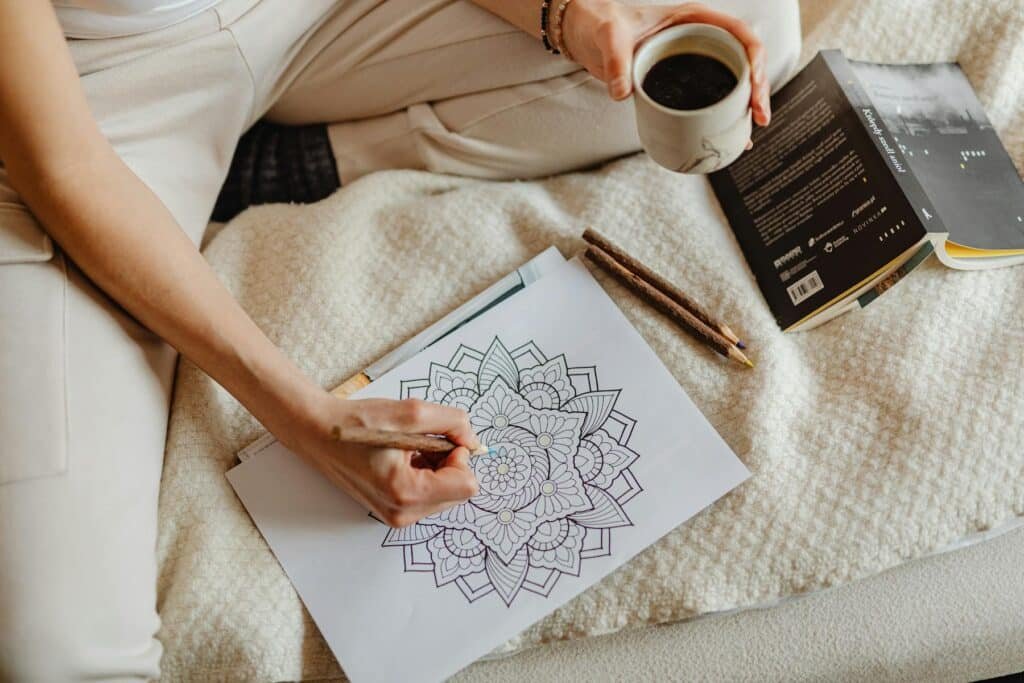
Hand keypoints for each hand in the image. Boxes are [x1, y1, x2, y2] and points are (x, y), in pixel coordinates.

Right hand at [283, 394, 481, 527]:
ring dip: (436, 467)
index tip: (439, 439)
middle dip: (448, 462)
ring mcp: (396, 515)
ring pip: (445, 493)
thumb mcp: (411, 412)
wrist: (318, 432)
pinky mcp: (392, 511)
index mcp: (406, 493)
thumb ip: (453, 423)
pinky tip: (401, 458)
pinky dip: (424, 473)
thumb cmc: (356, 423)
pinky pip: (428, 495)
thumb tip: (473, 441)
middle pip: (458, 491)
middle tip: (419, 443)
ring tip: (406, 449)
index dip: (460, 456)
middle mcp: (402, 513)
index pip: (467, 486)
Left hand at [561, 0, 770, 125]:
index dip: (754, 56)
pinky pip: (707, 100)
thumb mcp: (609, 36)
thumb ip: (616, 61)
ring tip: (749, 134)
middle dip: (757, 89)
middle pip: (742, 61)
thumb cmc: (602, 23)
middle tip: (758, 116)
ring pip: (730, 84)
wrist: (586, 35)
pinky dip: (720, 120)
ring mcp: (691, 63)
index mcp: (693, 19)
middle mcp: (698, 40)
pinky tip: (729, 140)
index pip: (738, 32)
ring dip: (744, 107)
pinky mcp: (679, 84)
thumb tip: (623, 93)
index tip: (755, 82)